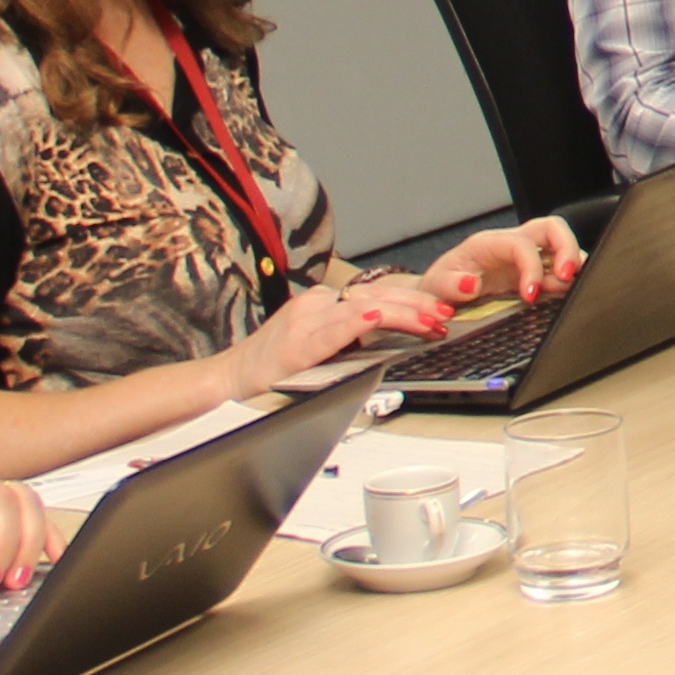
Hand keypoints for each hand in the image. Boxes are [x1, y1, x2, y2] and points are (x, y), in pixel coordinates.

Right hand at [223, 273, 457, 393]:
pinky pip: (333, 328)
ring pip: (362, 306)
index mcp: (323, 303)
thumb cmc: (274, 369)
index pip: (376, 292)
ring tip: (430, 321)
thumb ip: (353, 338)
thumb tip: (400, 338)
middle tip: (446, 314)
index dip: (411, 300)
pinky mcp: (295, 344)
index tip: (440, 309)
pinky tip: (376, 318)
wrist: (228, 382)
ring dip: (402, 314)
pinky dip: (357, 321)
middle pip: (375, 294)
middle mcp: (316, 304)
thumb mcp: (322, 346)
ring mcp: (304, 320)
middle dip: (417, 305)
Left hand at [424, 215, 585, 310]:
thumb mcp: (435, 286)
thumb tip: (471, 283)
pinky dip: (568, 278)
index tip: (530, 295)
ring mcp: (525, 257)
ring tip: (573, 287)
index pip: (522, 244)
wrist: (439, 293)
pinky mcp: (532, 273)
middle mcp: (511, 244)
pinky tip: (567, 293)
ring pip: (561, 244)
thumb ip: (450, 284)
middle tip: (569, 277)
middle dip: (567, 249)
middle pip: (552, 228)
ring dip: (573, 262)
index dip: (532, 267)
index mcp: (489, 243)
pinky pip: (559, 267)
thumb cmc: (439, 286)